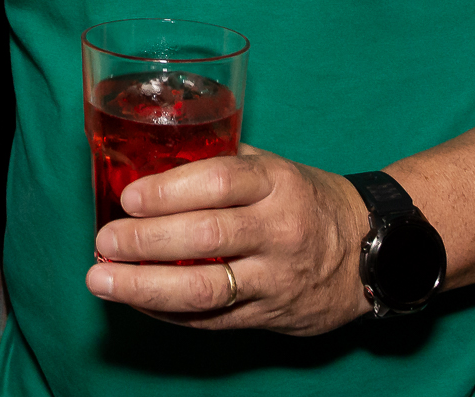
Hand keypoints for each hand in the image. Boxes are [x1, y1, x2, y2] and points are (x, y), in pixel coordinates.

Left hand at [86, 146, 369, 334]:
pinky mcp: (269, 316)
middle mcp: (278, 230)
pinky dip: (167, 311)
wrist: (372, 253)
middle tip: (103, 241)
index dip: (168, 190)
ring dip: (145, 287)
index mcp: (277, 183)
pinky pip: (211, 319)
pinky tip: (136, 300)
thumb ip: (221, 162)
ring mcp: (275, 278)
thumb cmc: (309, 200)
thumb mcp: (275, 168)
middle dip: (145, 241)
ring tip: (102, 280)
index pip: (219, 181)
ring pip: (205, 288)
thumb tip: (152, 155)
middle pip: (205, 237)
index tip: (127, 197)